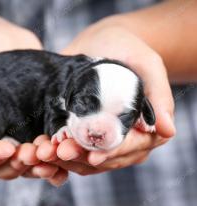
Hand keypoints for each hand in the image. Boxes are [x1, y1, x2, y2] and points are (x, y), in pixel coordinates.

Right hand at [0, 14, 63, 183]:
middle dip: (21, 162)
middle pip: (6, 165)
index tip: (8, 147)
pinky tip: (67, 154)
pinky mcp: (36, 120)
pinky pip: (46, 144)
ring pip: (28, 160)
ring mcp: (16, 131)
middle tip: (36, 151)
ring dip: (42, 162)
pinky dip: (56, 155)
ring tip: (54, 152)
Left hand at [36, 18, 175, 174]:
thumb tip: (168, 130)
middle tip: (59, 152)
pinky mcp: (78, 133)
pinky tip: (40, 146)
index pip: (129, 149)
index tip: (92, 157)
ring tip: (44, 152)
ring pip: (82, 160)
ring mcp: (99, 138)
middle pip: (103, 159)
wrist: (100, 43)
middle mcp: (122, 139)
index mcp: (144, 130)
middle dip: (80, 158)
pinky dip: (54, 151)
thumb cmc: (128, 49)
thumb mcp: (147, 64)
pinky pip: (67, 149)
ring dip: (63, 159)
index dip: (111, 154)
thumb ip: (158, 95)